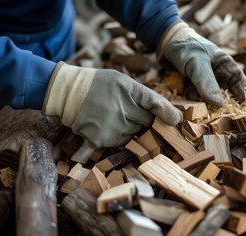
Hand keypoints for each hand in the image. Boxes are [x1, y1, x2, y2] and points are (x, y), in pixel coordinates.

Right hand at [42, 62, 181, 147]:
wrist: (68, 92)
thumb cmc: (99, 84)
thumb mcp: (123, 82)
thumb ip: (146, 97)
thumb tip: (174, 117)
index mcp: (129, 90)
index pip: (155, 103)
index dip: (168, 113)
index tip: (176, 120)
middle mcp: (122, 110)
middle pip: (146, 123)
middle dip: (143, 120)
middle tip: (130, 111)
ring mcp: (111, 127)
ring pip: (134, 135)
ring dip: (130, 129)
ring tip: (114, 116)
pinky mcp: (100, 140)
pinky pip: (118, 143)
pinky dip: (116, 137)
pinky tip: (106, 126)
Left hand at [158, 21, 245, 105]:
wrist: (165, 44)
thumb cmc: (185, 47)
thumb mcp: (198, 63)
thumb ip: (207, 83)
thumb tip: (220, 104)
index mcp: (224, 63)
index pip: (239, 80)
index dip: (243, 94)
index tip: (243, 108)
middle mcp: (217, 72)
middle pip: (226, 92)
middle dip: (224, 103)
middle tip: (222, 115)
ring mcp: (204, 80)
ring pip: (210, 97)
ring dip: (206, 103)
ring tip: (203, 107)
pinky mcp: (192, 85)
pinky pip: (197, 97)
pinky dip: (194, 100)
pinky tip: (189, 100)